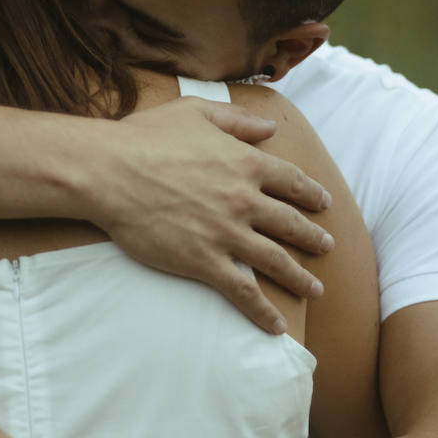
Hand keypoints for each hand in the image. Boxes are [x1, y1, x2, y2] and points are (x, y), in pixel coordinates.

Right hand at [82, 97, 332, 332]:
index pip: (292, 181)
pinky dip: (263, 312)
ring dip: (300, 277)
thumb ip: (236, 120)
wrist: (109, 171)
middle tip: (327, 247)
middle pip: (291, 223)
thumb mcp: (195, 112)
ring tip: (316, 290)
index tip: (323, 202)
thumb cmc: (145, 136)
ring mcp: (226, 233)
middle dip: (313, 237)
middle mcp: (244, 199)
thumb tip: (269, 126)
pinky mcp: (204, 262)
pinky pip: (243, 292)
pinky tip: (276, 326)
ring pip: (276, 261)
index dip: (312, 193)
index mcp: (245, 162)